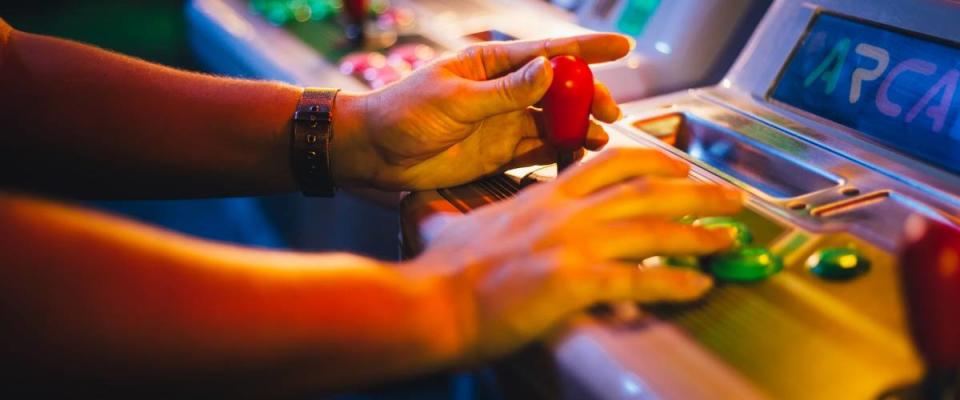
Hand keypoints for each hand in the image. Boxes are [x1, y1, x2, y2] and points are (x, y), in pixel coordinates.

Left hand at [330, 34, 629, 190]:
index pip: (547, 52)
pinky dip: (560, 153)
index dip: (587, 50)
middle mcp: (503, 92)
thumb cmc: (403, 113)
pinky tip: (578, 156)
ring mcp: (503, 123)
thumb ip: (504, 91)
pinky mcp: (499, 153)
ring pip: (553, 122)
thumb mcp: (454, 99)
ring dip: (578, 128)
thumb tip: (549, 70)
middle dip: (589, 97)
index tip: (623, 47)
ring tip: (600, 138)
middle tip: (611, 111)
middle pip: (559, 90)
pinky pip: (539, 150)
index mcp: (490, 65)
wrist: (373, 154)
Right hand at [408, 148, 743, 362]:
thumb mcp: (452, 226)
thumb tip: (437, 210)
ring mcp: (571, 245)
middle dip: (696, 191)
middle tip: (731, 198)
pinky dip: (674, 282)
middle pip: (646, 189)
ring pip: (651, 227)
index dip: (654, 160)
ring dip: (698, 232)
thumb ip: (460, 213)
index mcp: (544, 196)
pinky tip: (698, 286)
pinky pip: (638, 279)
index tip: (679, 166)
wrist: (431, 304)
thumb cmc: (442, 272)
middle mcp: (565, 213)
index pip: (610, 162)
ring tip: (728, 239)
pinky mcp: (573, 283)